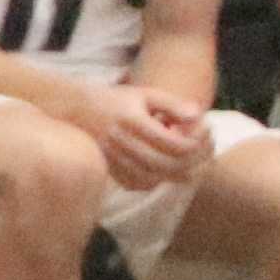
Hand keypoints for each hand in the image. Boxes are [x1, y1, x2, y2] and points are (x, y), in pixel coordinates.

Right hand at [72, 81, 202, 191]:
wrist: (75, 109)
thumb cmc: (116, 99)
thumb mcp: (146, 95)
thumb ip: (173, 105)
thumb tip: (198, 116)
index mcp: (134, 122)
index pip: (177, 144)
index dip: (198, 140)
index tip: (204, 127)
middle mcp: (123, 143)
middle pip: (170, 165)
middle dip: (195, 159)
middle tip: (204, 146)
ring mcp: (115, 160)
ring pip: (156, 179)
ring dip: (179, 172)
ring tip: (188, 157)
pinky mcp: (110, 170)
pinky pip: (139, 184)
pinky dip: (157, 180)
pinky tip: (164, 167)